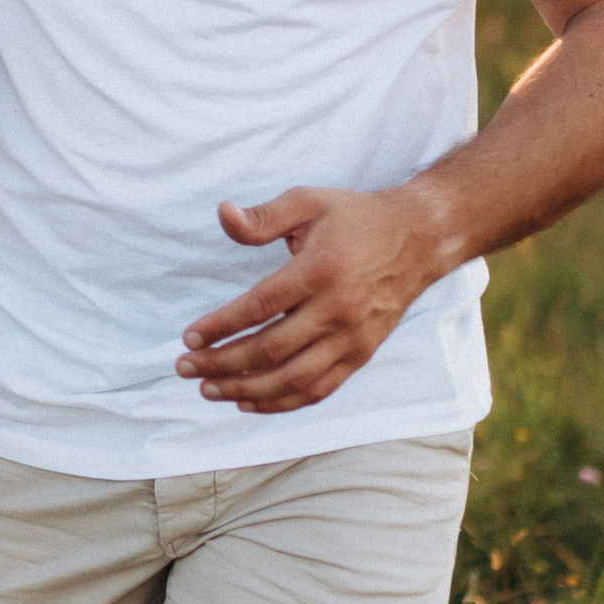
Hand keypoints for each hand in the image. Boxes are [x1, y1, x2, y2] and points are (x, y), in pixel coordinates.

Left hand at [178, 183, 446, 414]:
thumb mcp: (309, 201)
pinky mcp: (361, 355)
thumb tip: (223, 214)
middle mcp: (337, 310)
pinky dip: (281, 402)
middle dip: (221, 363)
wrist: (418, 240)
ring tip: (209, 389)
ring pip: (291, 379)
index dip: (220, 326)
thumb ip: (264, 216)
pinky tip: (249, 401)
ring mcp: (352, 339)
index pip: (258, 308)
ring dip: (245, 390)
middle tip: (185, 367)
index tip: (189, 337)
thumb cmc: (355, 218)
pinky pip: (317, 390)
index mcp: (320, 271)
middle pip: (269, 351)